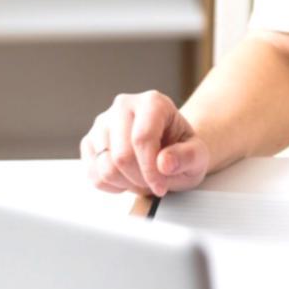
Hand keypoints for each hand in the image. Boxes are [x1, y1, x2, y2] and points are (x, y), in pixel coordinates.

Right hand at [81, 90, 209, 196]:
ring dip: (127, 183)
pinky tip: (128, 178)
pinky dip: (113, 186)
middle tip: (154, 183)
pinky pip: (94, 175)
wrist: (169, 151)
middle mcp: (124, 106)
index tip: (161, 186)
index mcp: (153, 102)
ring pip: (105, 167)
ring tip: (143, 179)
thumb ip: (188, 157)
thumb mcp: (199, 156)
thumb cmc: (182, 151)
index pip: (143, 138)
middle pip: (122, 155)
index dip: (151, 170)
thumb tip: (164, 162)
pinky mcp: (90, 142)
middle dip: (140, 179)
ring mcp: (103, 123)